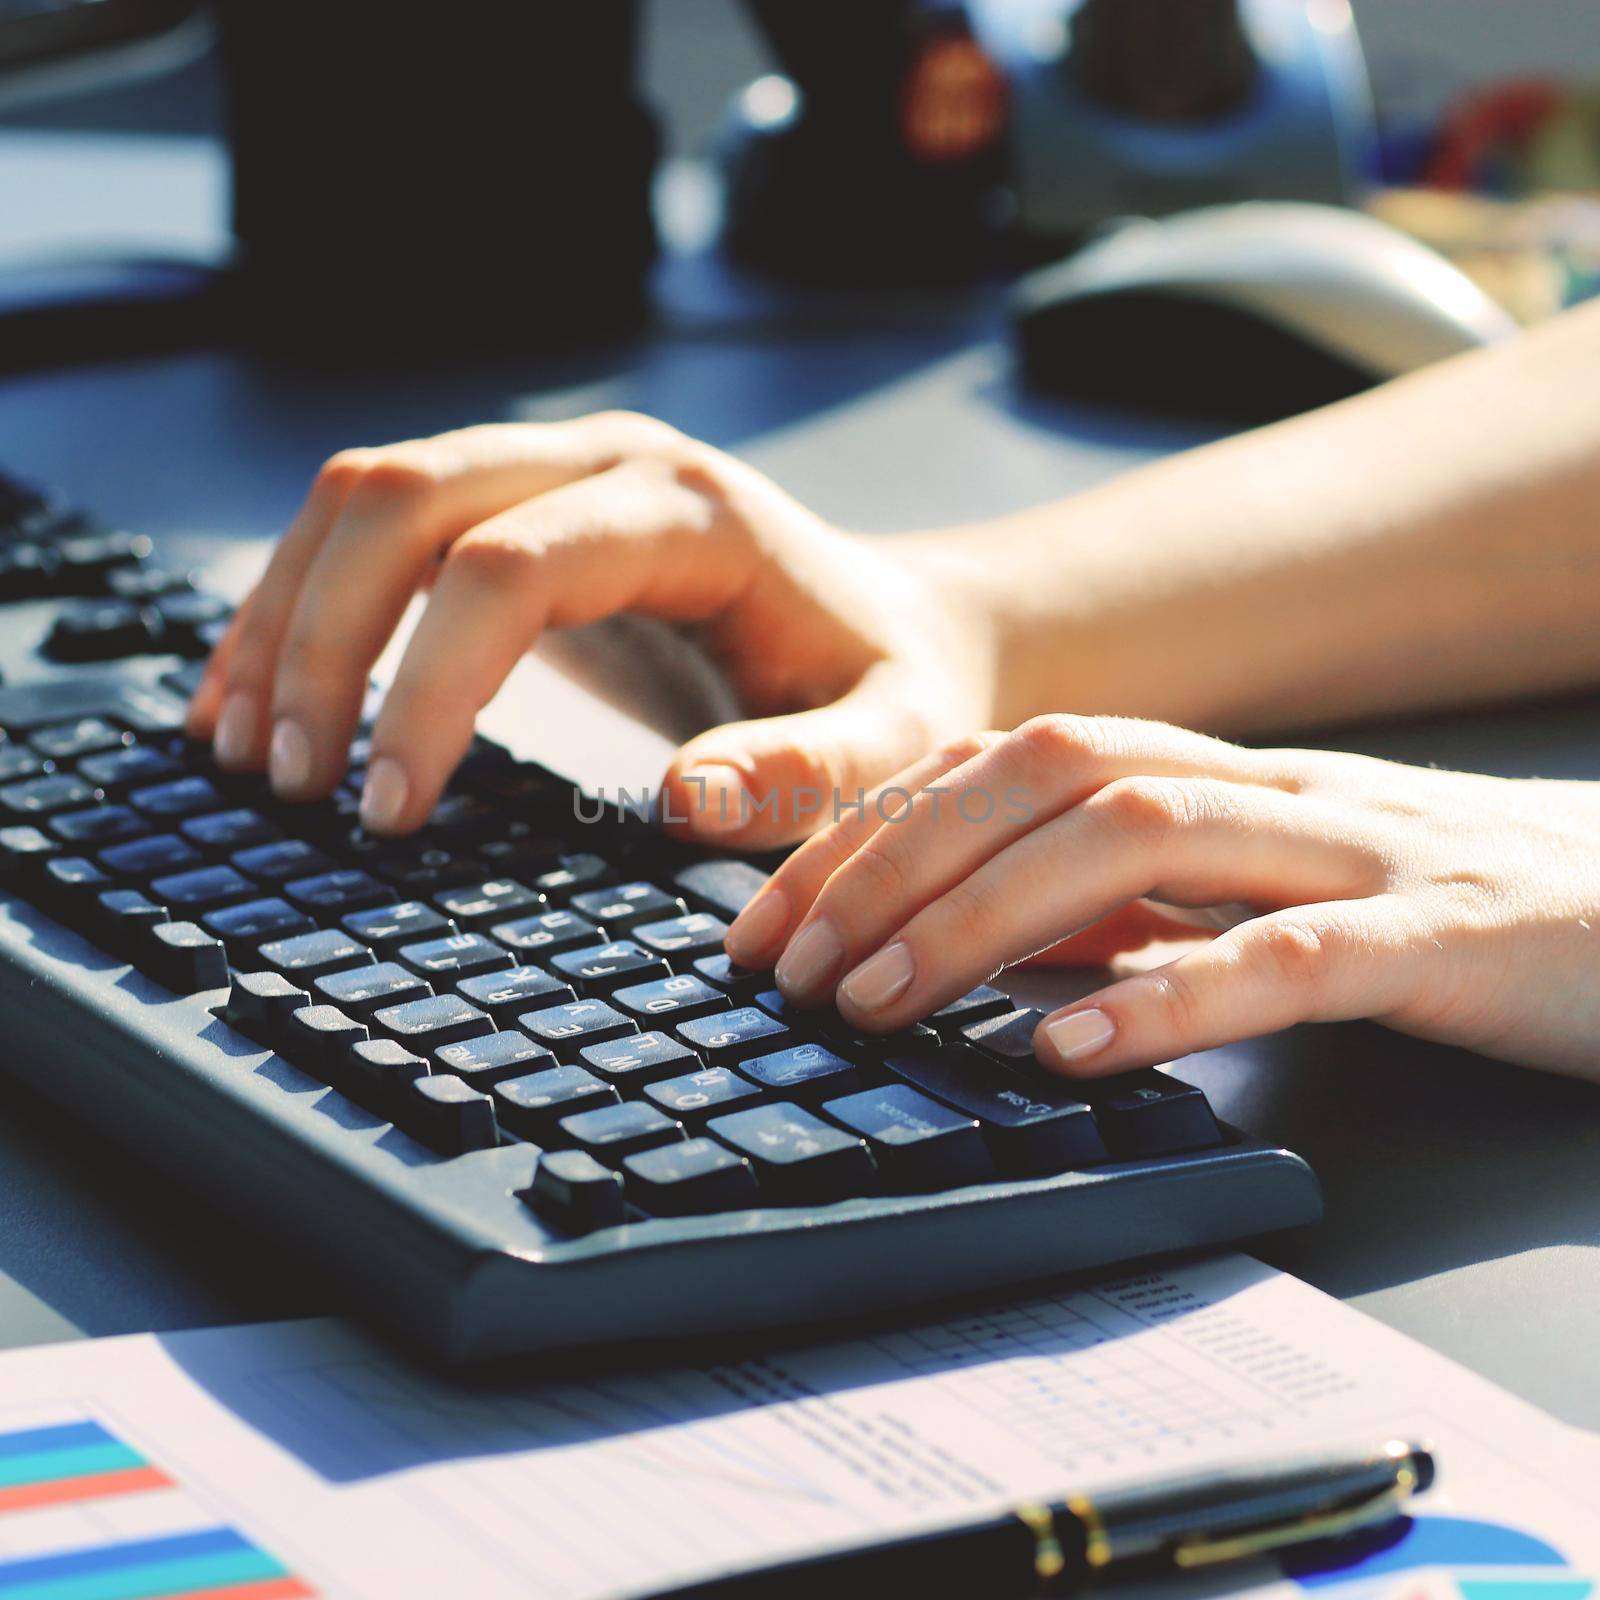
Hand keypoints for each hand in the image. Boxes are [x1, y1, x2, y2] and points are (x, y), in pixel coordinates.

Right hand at [185, 413, 994, 845]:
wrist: (898, 629)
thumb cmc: (892, 688)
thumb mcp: (895, 744)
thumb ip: (813, 773)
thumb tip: (685, 800)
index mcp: (692, 512)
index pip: (511, 566)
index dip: (428, 683)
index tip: (389, 809)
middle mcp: (608, 462)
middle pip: (405, 499)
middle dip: (322, 639)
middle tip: (290, 781)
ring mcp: (555, 471)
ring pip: (363, 495)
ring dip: (284, 614)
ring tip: (241, 748)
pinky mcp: (518, 511)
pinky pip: (374, 525)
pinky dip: (301, 602)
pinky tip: (258, 693)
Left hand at [723, 714, 1599, 1081]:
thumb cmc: (1444, 913)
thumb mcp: (1261, 901)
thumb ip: (1137, 913)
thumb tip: (984, 951)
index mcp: (1221, 776)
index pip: (1007, 761)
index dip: (873, 826)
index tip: (766, 915)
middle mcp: (1275, 787)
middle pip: (1051, 771)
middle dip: (897, 860)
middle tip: (793, 966)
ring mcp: (1365, 850)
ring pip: (1147, 833)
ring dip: (990, 914)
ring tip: (884, 999)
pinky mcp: (1454, 936)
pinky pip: (1295, 955)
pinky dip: (1168, 994)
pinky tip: (1067, 1047)